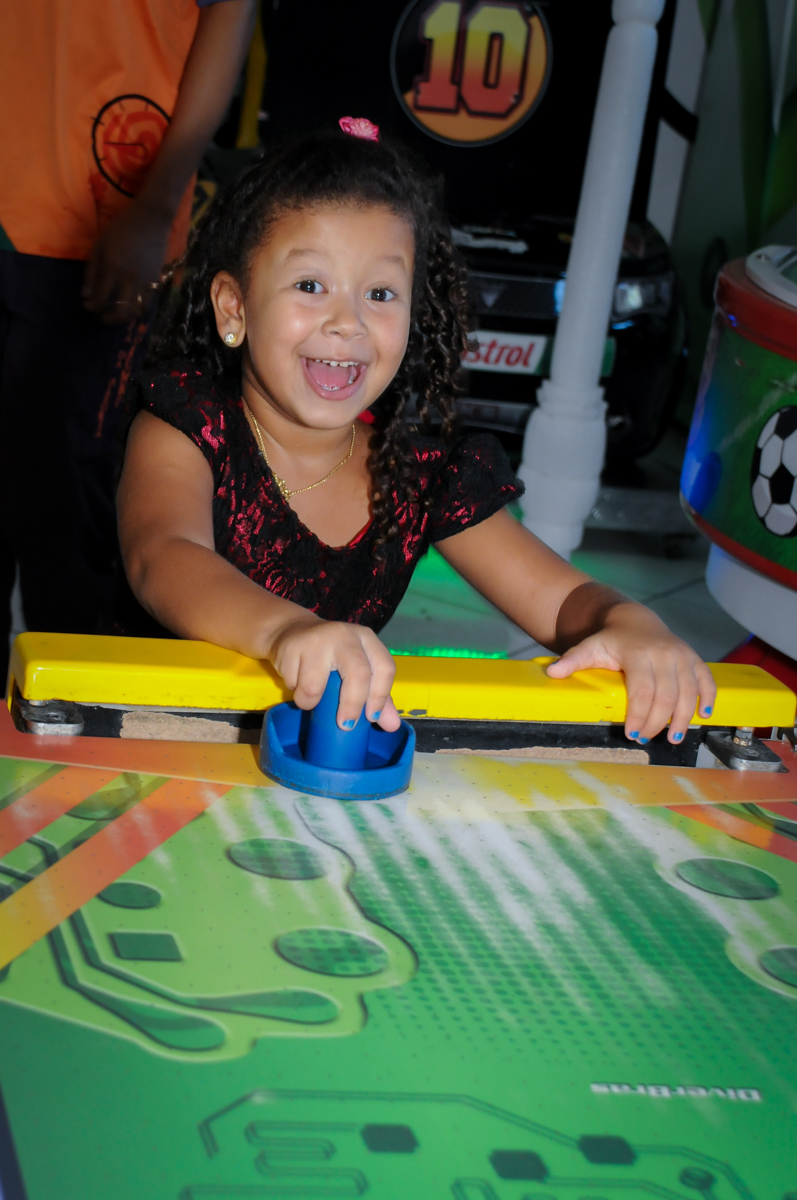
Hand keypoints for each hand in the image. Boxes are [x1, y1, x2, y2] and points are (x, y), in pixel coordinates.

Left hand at [82, 199, 172, 322]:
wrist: (152, 218)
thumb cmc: (121, 228)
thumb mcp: (100, 244)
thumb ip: (91, 270)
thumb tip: (85, 295)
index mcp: (113, 267)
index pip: (101, 297)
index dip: (92, 306)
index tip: (86, 305)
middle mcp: (130, 278)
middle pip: (120, 310)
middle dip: (109, 318)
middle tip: (102, 317)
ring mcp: (145, 280)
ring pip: (135, 310)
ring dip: (124, 317)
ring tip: (116, 314)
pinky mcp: (156, 280)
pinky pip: (147, 302)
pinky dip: (137, 309)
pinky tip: (130, 306)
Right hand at [268, 617, 400, 731]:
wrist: (291, 630)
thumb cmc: (330, 655)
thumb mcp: (357, 670)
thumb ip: (377, 696)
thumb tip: (392, 726)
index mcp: (367, 639)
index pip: (384, 667)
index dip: (381, 696)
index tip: (372, 718)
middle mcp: (345, 635)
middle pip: (358, 673)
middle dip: (353, 705)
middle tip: (346, 725)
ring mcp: (317, 640)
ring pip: (315, 687)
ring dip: (310, 703)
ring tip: (309, 698)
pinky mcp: (291, 648)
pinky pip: (294, 685)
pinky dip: (295, 693)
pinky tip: (296, 680)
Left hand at [545, 602, 715, 744]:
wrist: (635, 620)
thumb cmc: (612, 640)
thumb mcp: (590, 647)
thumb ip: (573, 660)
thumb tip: (552, 673)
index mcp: (639, 654)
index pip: (642, 691)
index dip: (639, 715)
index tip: (632, 734)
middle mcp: (665, 654)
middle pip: (666, 696)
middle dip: (657, 722)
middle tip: (647, 739)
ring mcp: (682, 656)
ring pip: (688, 692)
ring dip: (682, 718)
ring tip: (673, 737)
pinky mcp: (694, 659)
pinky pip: (706, 681)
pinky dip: (708, 698)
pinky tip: (704, 715)